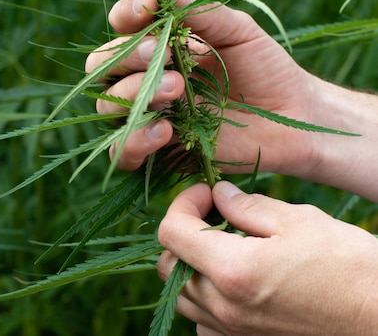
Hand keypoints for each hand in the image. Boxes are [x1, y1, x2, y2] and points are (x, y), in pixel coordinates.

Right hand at [85, 0, 331, 177]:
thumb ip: (201, 12)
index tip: (147, 7)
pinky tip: (165, 130)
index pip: (122, 28)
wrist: (293, 116)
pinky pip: (122, 152)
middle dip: (126, 57)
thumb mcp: (238, 31)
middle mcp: (146, 79)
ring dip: (133, 94)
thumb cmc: (266, 68)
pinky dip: (134, 140)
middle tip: (162, 55)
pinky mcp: (158, 152)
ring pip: (107, 107)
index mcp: (160, 46)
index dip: (124, 14)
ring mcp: (149, 116)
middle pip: (102, 68)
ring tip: (177, 89)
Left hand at [156, 181, 377, 334]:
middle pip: (167, 266)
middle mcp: (224, 306)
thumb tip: (219, 195)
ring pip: (181, 297)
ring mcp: (232, 331)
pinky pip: (203, 322)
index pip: (170, 233)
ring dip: (190, 267)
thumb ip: (248, 206)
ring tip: (222, 249)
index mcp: (232, 270)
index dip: (182, 205)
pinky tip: (232, 284)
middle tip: (213, 218)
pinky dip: (205, 300)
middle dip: (182, 234)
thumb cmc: (349, 267)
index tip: (206, 195)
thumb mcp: (299, 221)